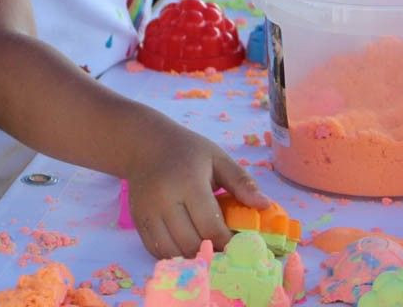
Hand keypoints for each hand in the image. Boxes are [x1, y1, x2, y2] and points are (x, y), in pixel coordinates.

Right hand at [124, 121, 268, 258]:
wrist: (145, 145)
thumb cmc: (187, 151)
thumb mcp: (218, 158)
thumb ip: (241, 182)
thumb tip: (265, 205)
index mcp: (188, 183)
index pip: (211, 227)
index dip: (229, 243)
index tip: (242, 245)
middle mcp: (164, 200)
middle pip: (192, 243)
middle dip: (213, 252)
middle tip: (228, 252)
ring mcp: (147, 213)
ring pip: (173, 252)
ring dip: (194, 257)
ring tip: (208, 250)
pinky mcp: (138, 221)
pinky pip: (157, 250)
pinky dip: (175, 255)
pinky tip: (188, 246)